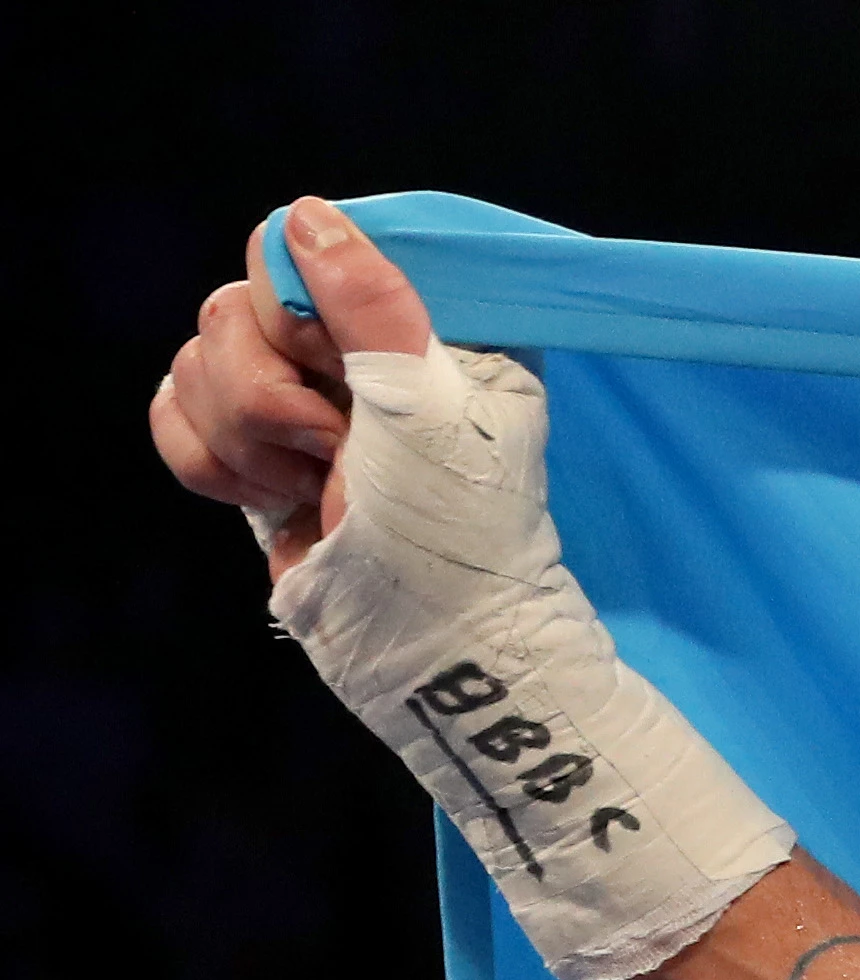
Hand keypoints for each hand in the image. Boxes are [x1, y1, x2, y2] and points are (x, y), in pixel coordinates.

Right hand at [143, 196, 441, 583]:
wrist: (422, 644)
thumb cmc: (449, 530)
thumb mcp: (427, 406)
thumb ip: (371, 303)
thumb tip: (303, 217)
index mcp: (413, 325)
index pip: (301, 253)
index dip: (299, 314)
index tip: (339, 373)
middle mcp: (350, 352)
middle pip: (230, 308)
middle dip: (269, 395)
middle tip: (336, 451)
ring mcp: (296, 401)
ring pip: (195, 363)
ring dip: (248, 441)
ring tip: (316, 487)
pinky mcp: (251, 451)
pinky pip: (172, 413)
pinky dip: (208, 463)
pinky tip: (272, 499)